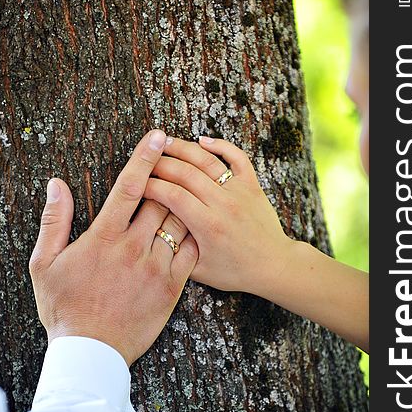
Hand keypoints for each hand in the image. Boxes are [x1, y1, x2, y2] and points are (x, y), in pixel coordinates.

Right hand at [29, 130, 197, 365]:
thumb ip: (53, 220)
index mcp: (104, 237)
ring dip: (183, 203)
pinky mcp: (172, 286)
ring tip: (186, 191)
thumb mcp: (44, 263)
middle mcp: (134, 247)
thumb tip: (57, 185)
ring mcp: (157, 267)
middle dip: (169, 177)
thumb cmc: (64, 307)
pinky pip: (192, 252)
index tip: (157, 135)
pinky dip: (194, 235)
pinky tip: (194, 225)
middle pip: (162, 198)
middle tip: (174, 163)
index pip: (129, 186)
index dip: (144, 157)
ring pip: (180, 221)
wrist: (91, 352)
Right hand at [144, 136, 368, 351]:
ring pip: (208, 161)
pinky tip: (203, 141)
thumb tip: (153, 230)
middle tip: (145, 161)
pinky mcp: (252, 185)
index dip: (151, 186)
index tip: (138, 184)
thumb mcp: (200, 271)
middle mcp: (223, 204)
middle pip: (186, 173)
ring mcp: (239, 192)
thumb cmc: (235, 271)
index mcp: (208, 225)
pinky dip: (221, 145)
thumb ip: (175, 251)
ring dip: (184, 148)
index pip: (172, 195)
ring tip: (165, 143)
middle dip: (161, 164)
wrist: (273, 266)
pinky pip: (237, 157)